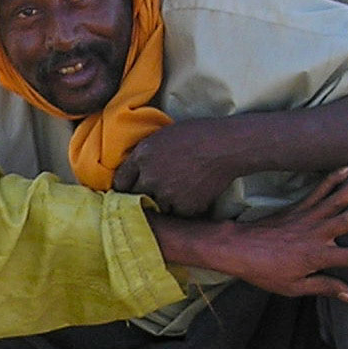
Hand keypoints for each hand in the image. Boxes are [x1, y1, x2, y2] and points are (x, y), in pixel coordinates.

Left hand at [112, 118, 242, 215]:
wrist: (226, 146)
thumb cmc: (197, 134)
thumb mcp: (162, 135)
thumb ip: (145, 153)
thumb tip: (134, 167)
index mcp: (142, 156)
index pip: (120, 181)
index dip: (124, 185)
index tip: (128, 189)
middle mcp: (150, 177)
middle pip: (134, 197)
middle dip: (140, 196)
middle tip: (149, 194)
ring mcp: (167, 194)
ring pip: (156, 207)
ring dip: (162, 204)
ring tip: (173, 195)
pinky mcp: (184, 207)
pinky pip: (176, 214)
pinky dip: (181, 209)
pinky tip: (189, 197)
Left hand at [155, 168, 347, 299]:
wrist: (238, 249)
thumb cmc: (264, 272)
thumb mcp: (293, 288)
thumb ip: (323, 287)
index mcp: (316, 256)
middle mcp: (314, 234)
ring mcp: (306, 218)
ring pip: (334, 201)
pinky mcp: (297, 209)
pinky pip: (317, 192)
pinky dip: (330, 180)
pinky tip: (345, 169)